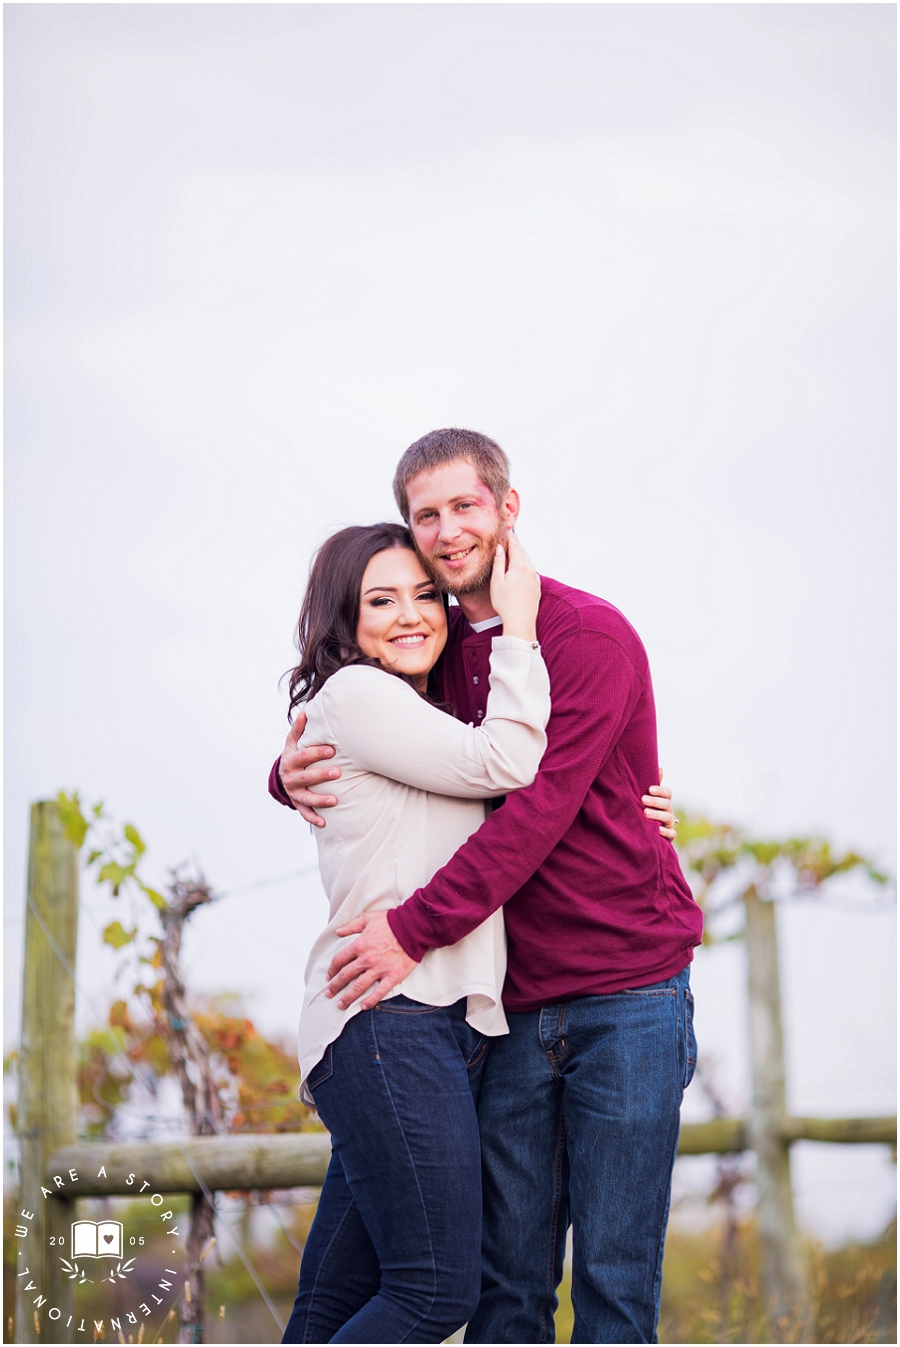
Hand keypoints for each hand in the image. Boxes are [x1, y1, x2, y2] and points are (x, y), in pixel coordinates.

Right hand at [281, 712, 341, 827]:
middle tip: (338, 772)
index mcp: (290, 760)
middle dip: (321, 775)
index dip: (317, 753)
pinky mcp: (297, 803)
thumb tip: (306, 711)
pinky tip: (325, 822)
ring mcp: (294, 792)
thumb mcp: (293, 740)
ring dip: (320, 800)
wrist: (283, 774)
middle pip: (306, 777)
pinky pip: (305, 813)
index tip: (332, 750)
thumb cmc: (295, 754)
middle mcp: (291, 777)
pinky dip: (314, 818)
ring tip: (335, 800)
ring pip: (306, 798)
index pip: (303, 756)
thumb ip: (300, 728)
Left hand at [326, 911, 417, 1009]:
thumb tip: (338, 931)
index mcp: (360, 945)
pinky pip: (379, 992)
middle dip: (335, 986)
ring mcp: (379, 969)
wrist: (413, 928)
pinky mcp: (392, 976)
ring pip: (359, 987)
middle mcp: (366, 959)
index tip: (329, 976)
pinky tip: (363, 1006)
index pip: (339, 960)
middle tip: (329, 993)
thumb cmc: (391, 922)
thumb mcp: (368, 919)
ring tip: (341, 1005)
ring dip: (348, 997)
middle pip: (345, 976)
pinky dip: (370, 1000)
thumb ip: (351, 926)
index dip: (332, 969)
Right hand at [489, 533, 541, 641]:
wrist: (520, 622)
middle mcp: (530, 570)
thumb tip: (500, 548)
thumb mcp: (497, 581)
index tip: (506, 530)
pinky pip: (531, 570)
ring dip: (522, 553)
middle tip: (512, 534)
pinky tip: (523, 566)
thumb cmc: (505, 603)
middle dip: (516, 543)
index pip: (515, 546)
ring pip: (528, 561)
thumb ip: (499, 563)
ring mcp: (535, 579)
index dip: (510, 537)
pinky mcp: (537, 587)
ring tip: (516, 548)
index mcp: (519, 567)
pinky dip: (526, 564)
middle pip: (523, 552)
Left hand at [642, 769, 676, 840]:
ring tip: (645, 813)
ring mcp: (669, 824)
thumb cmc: (646, 809)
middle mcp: (668, 811)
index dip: (660, 790)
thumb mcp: (648, 796)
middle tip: (643, 800)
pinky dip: (665, 832)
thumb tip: (660, 767)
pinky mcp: (669, 836)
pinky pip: (671, 834)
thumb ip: (652, 783)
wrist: (646, 831)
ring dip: (657, 815)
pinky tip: (657, 830)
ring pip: (668, 818)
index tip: (650, 789)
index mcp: (664, 800)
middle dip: (655, 801)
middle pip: (667, 804)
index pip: (667, 793)